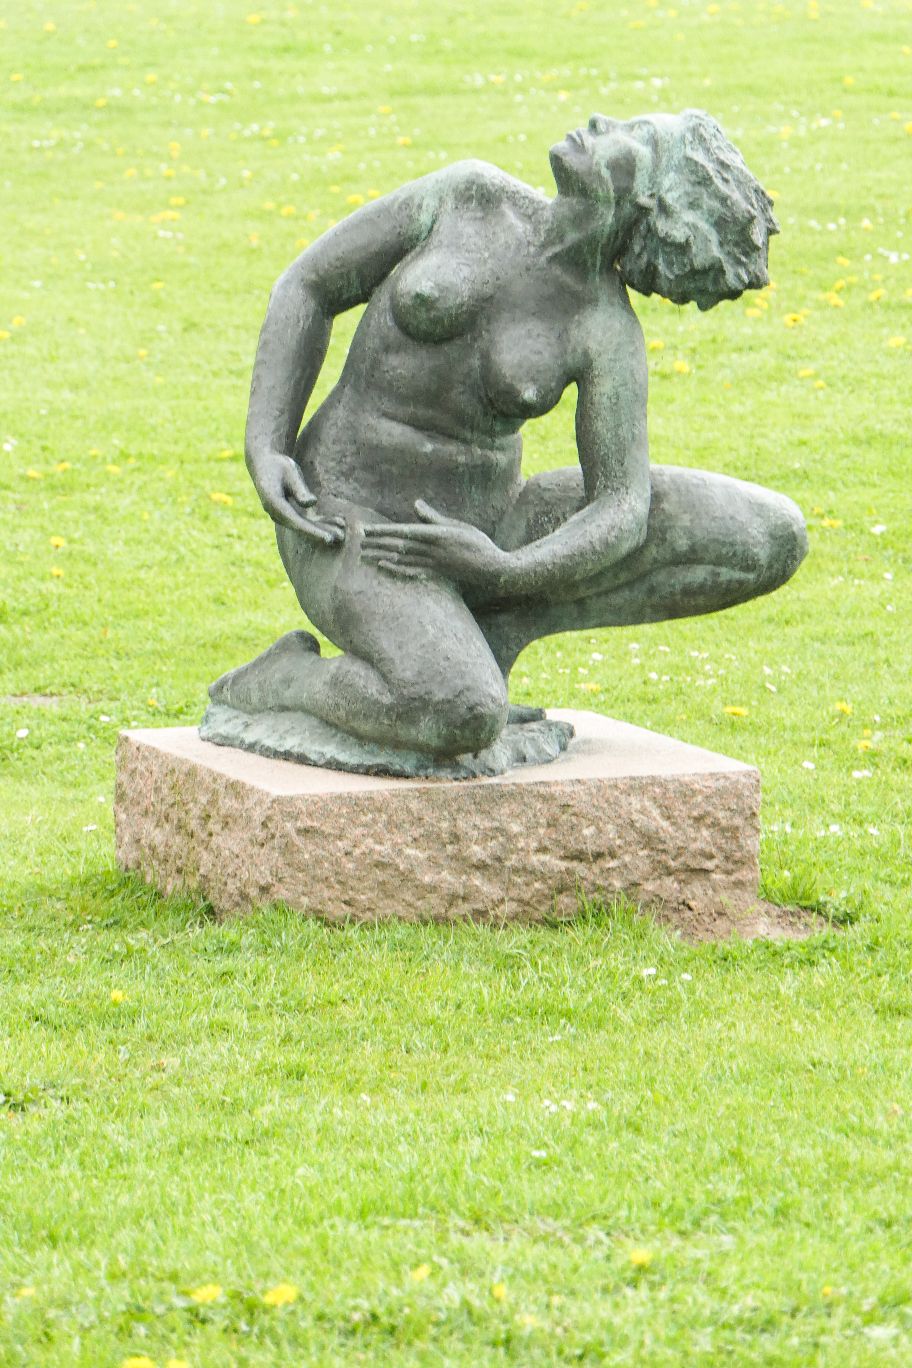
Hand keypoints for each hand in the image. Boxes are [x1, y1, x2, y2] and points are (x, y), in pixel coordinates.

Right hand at [249, 451, 343, 545]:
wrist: (263, 463)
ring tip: (342, 532)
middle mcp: (276, 513)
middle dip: (321, 533)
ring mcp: (281, 515)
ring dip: (323, 529)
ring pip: (304, 525)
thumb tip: (311, 503)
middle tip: (341, 537)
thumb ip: (300, 489)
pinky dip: (320, 522)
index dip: (313, 532)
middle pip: (301, 527)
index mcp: (274, 503)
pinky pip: (305, 520)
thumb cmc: (278, 465)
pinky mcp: (288, 513)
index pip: (296, 522)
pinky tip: (338, 522)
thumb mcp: (290, 472)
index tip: (328, 538)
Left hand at [361, 500, 513, 595]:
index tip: (366, 529)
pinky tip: (384, 565)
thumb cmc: (478, 544)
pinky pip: (412, 570)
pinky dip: (396, 568)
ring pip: (401, 558)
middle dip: (376, 542)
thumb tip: (416, 503)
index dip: (383, 530)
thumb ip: (434, 517)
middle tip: (355, 540)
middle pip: (398, 545)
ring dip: (381, 554)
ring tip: (363, 553)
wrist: (495, 569)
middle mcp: (433, 550)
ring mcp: (433, 564)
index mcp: (437, 535)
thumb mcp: (457, 526)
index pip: (404, 531)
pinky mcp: (436, 573)